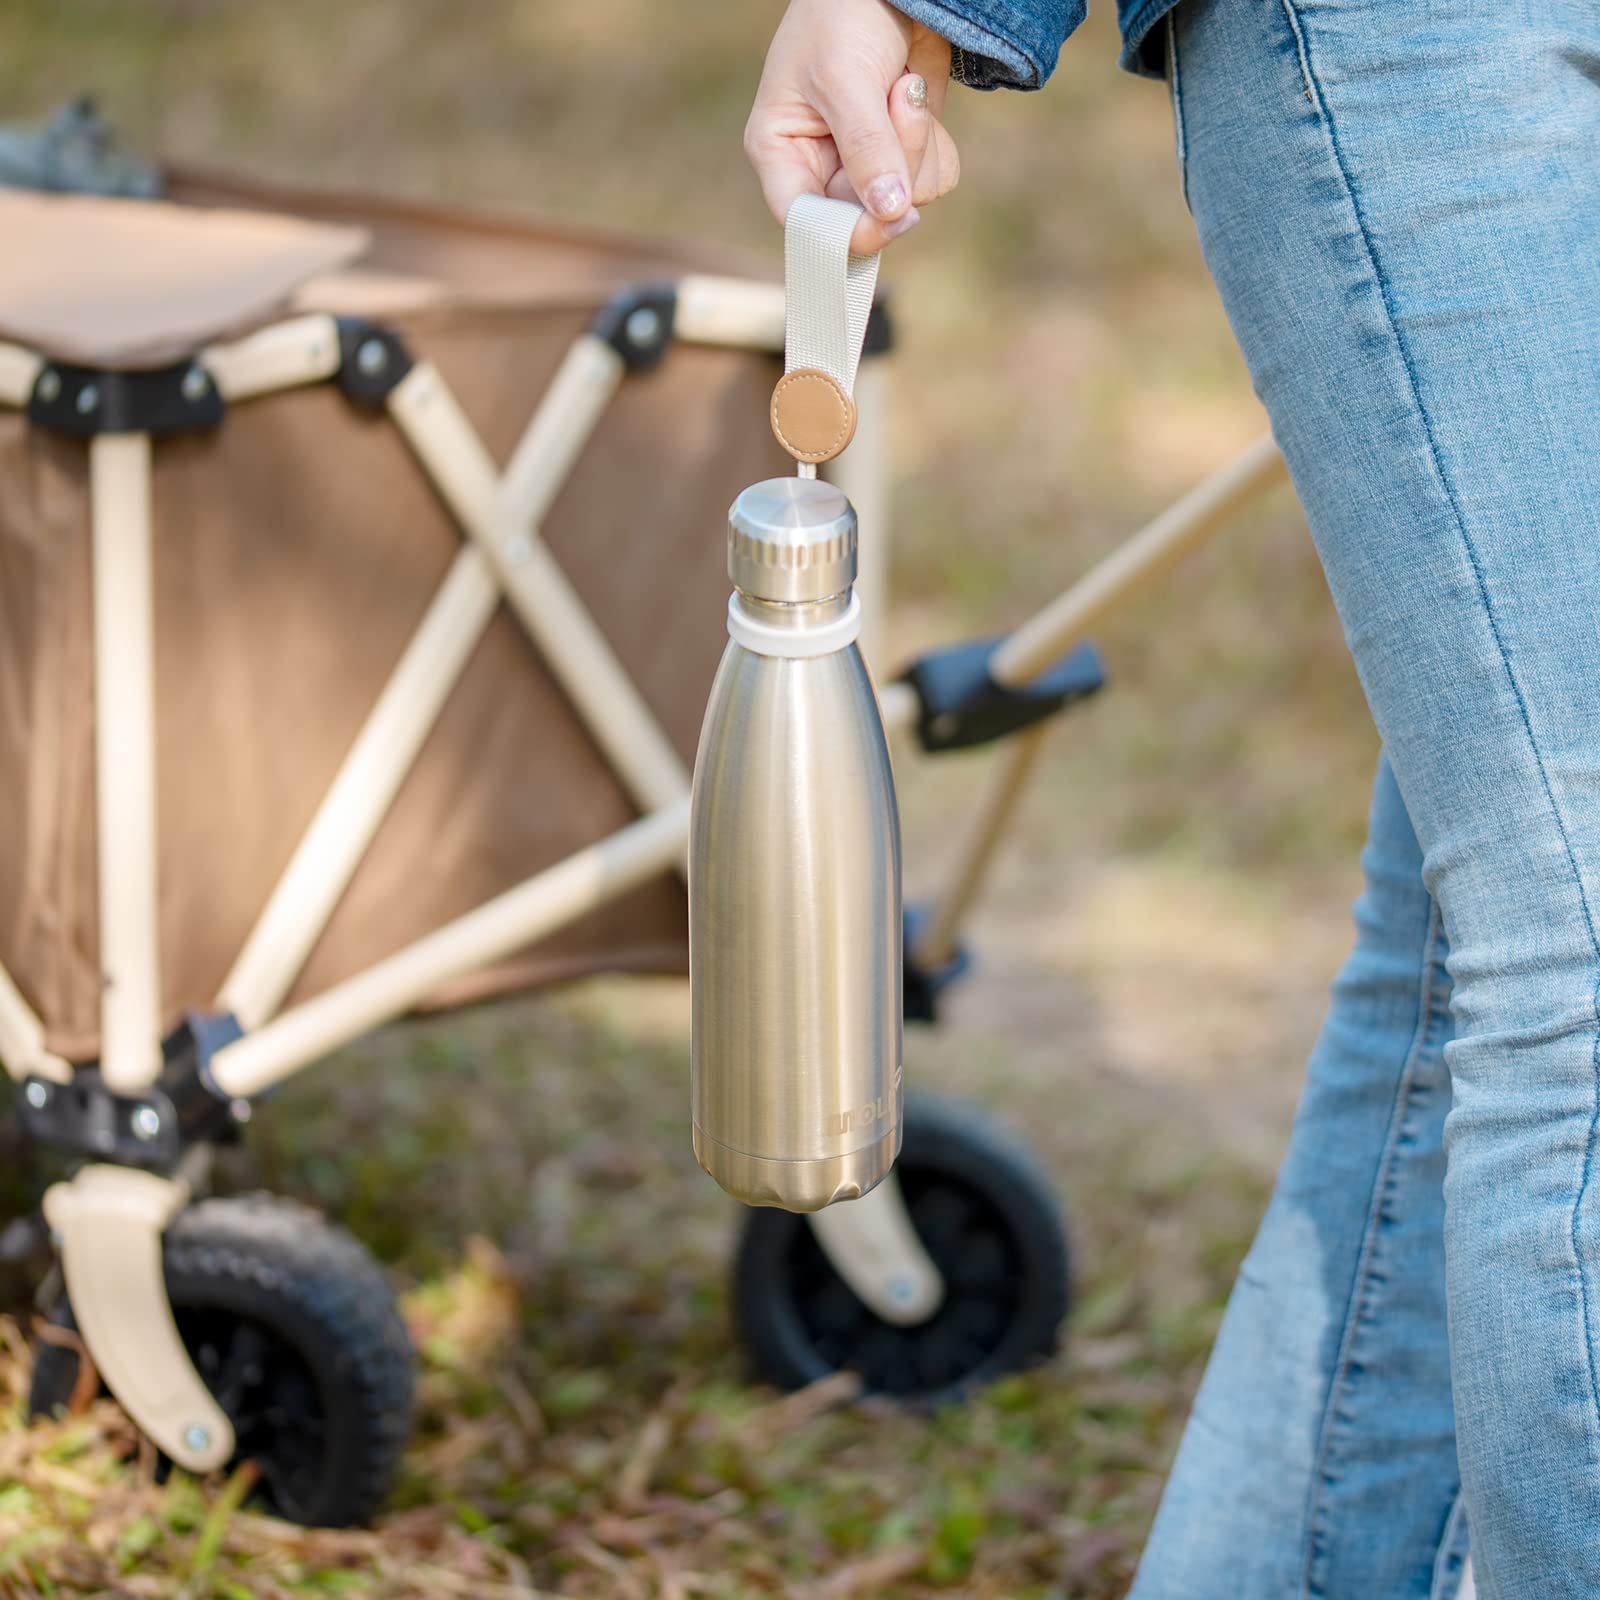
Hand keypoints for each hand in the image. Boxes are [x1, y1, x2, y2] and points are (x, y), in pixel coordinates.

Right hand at [745, 0, 960, 253]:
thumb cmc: (843, 13)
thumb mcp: (846, 79)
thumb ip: (865, 149)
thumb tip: (888, 212)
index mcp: (780, 152)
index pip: (804, 222)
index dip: (843, 233)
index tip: (888, 218)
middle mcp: (819, 168)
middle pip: (863, 216)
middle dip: (894, 162)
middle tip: (899, 96)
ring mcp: (864, 165)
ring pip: (904, 202)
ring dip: (917, 143)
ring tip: (902, 86)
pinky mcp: (903, 155)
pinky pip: (932, 181)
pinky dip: (936, 140)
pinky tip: (915, 95)